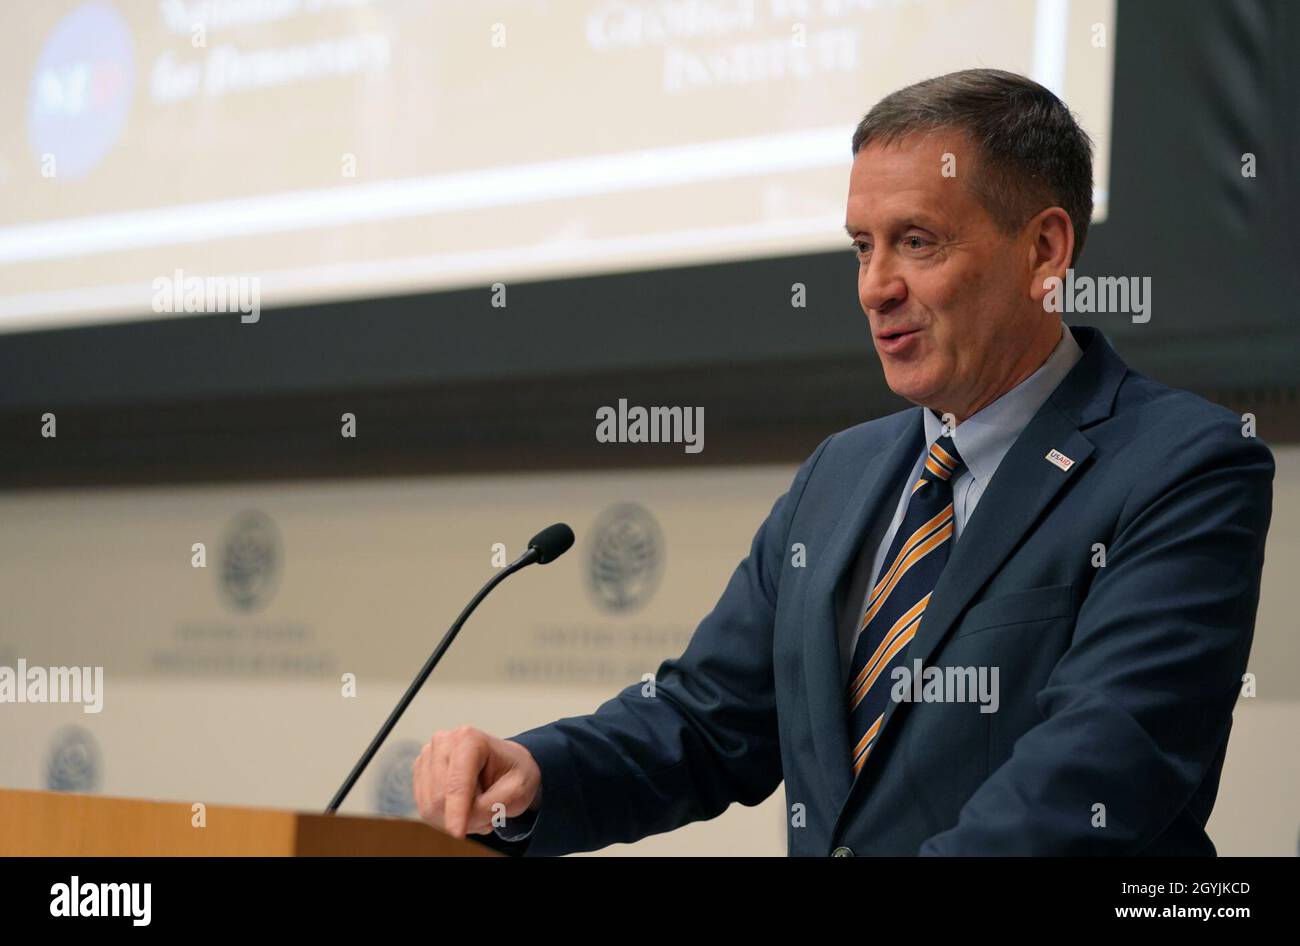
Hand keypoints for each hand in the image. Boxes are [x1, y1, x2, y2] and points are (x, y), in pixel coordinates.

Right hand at [412, 726, 541, 838]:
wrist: (506, 764)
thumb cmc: (514, 773)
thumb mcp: (517, 791)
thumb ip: (489, 807)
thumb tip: (459, 823)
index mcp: (470, 740)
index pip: (457, 784)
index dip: (456, 811)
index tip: (457, 834)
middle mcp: (444, 742)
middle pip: (440, 798)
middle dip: (464, 817)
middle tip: (488, 815)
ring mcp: (428, 755)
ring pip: (430, 807)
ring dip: (455, 818)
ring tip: (479, 807)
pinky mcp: (420, 771)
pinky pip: (425, 809)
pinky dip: (445, 816)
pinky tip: (463, 806)